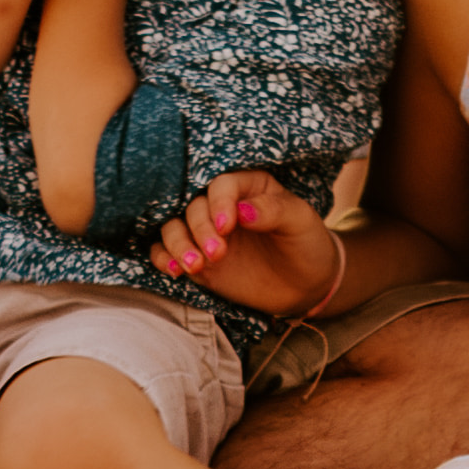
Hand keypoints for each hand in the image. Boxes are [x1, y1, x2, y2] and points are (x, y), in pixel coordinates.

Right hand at [153, 171, 344, 318]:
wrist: (305, 284)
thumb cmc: (306, 244)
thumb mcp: (300, 222)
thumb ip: (274, 211)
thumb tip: (242, 211)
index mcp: (248, 186)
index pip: (221, 184)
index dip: (219, 204)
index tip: (227, 227)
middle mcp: (221, 205)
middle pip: (193, 206)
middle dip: (200, 229)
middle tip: (218, 254)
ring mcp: (205, 231)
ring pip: (173, 226)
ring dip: (177, 244)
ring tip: (194, 267)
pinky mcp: (196, 256)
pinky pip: (165, 251)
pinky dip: (163, 258)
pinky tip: (174, 271)